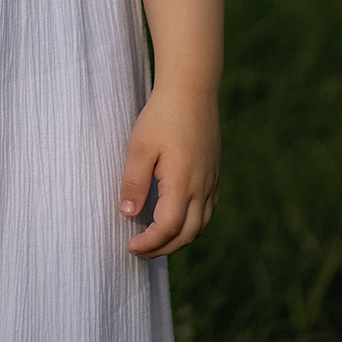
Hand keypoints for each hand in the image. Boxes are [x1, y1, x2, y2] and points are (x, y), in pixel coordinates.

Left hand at [119, 83, 218, 256]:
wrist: (192, 90)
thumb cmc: (162, 116)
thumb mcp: (139, 147)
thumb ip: (134, 182)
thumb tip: (128, 214)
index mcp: (183, 183)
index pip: (168, 228)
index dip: (149, 243)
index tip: (130, 246)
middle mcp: (202, 187)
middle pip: (188, 234)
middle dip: (164, 248)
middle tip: (140, 251)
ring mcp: (211, 181)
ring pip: (201, 225)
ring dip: (180, 239)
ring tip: (156, 241)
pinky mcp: (214, 174)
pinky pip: (208, 210)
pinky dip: (193, 224)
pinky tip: (176, 219)